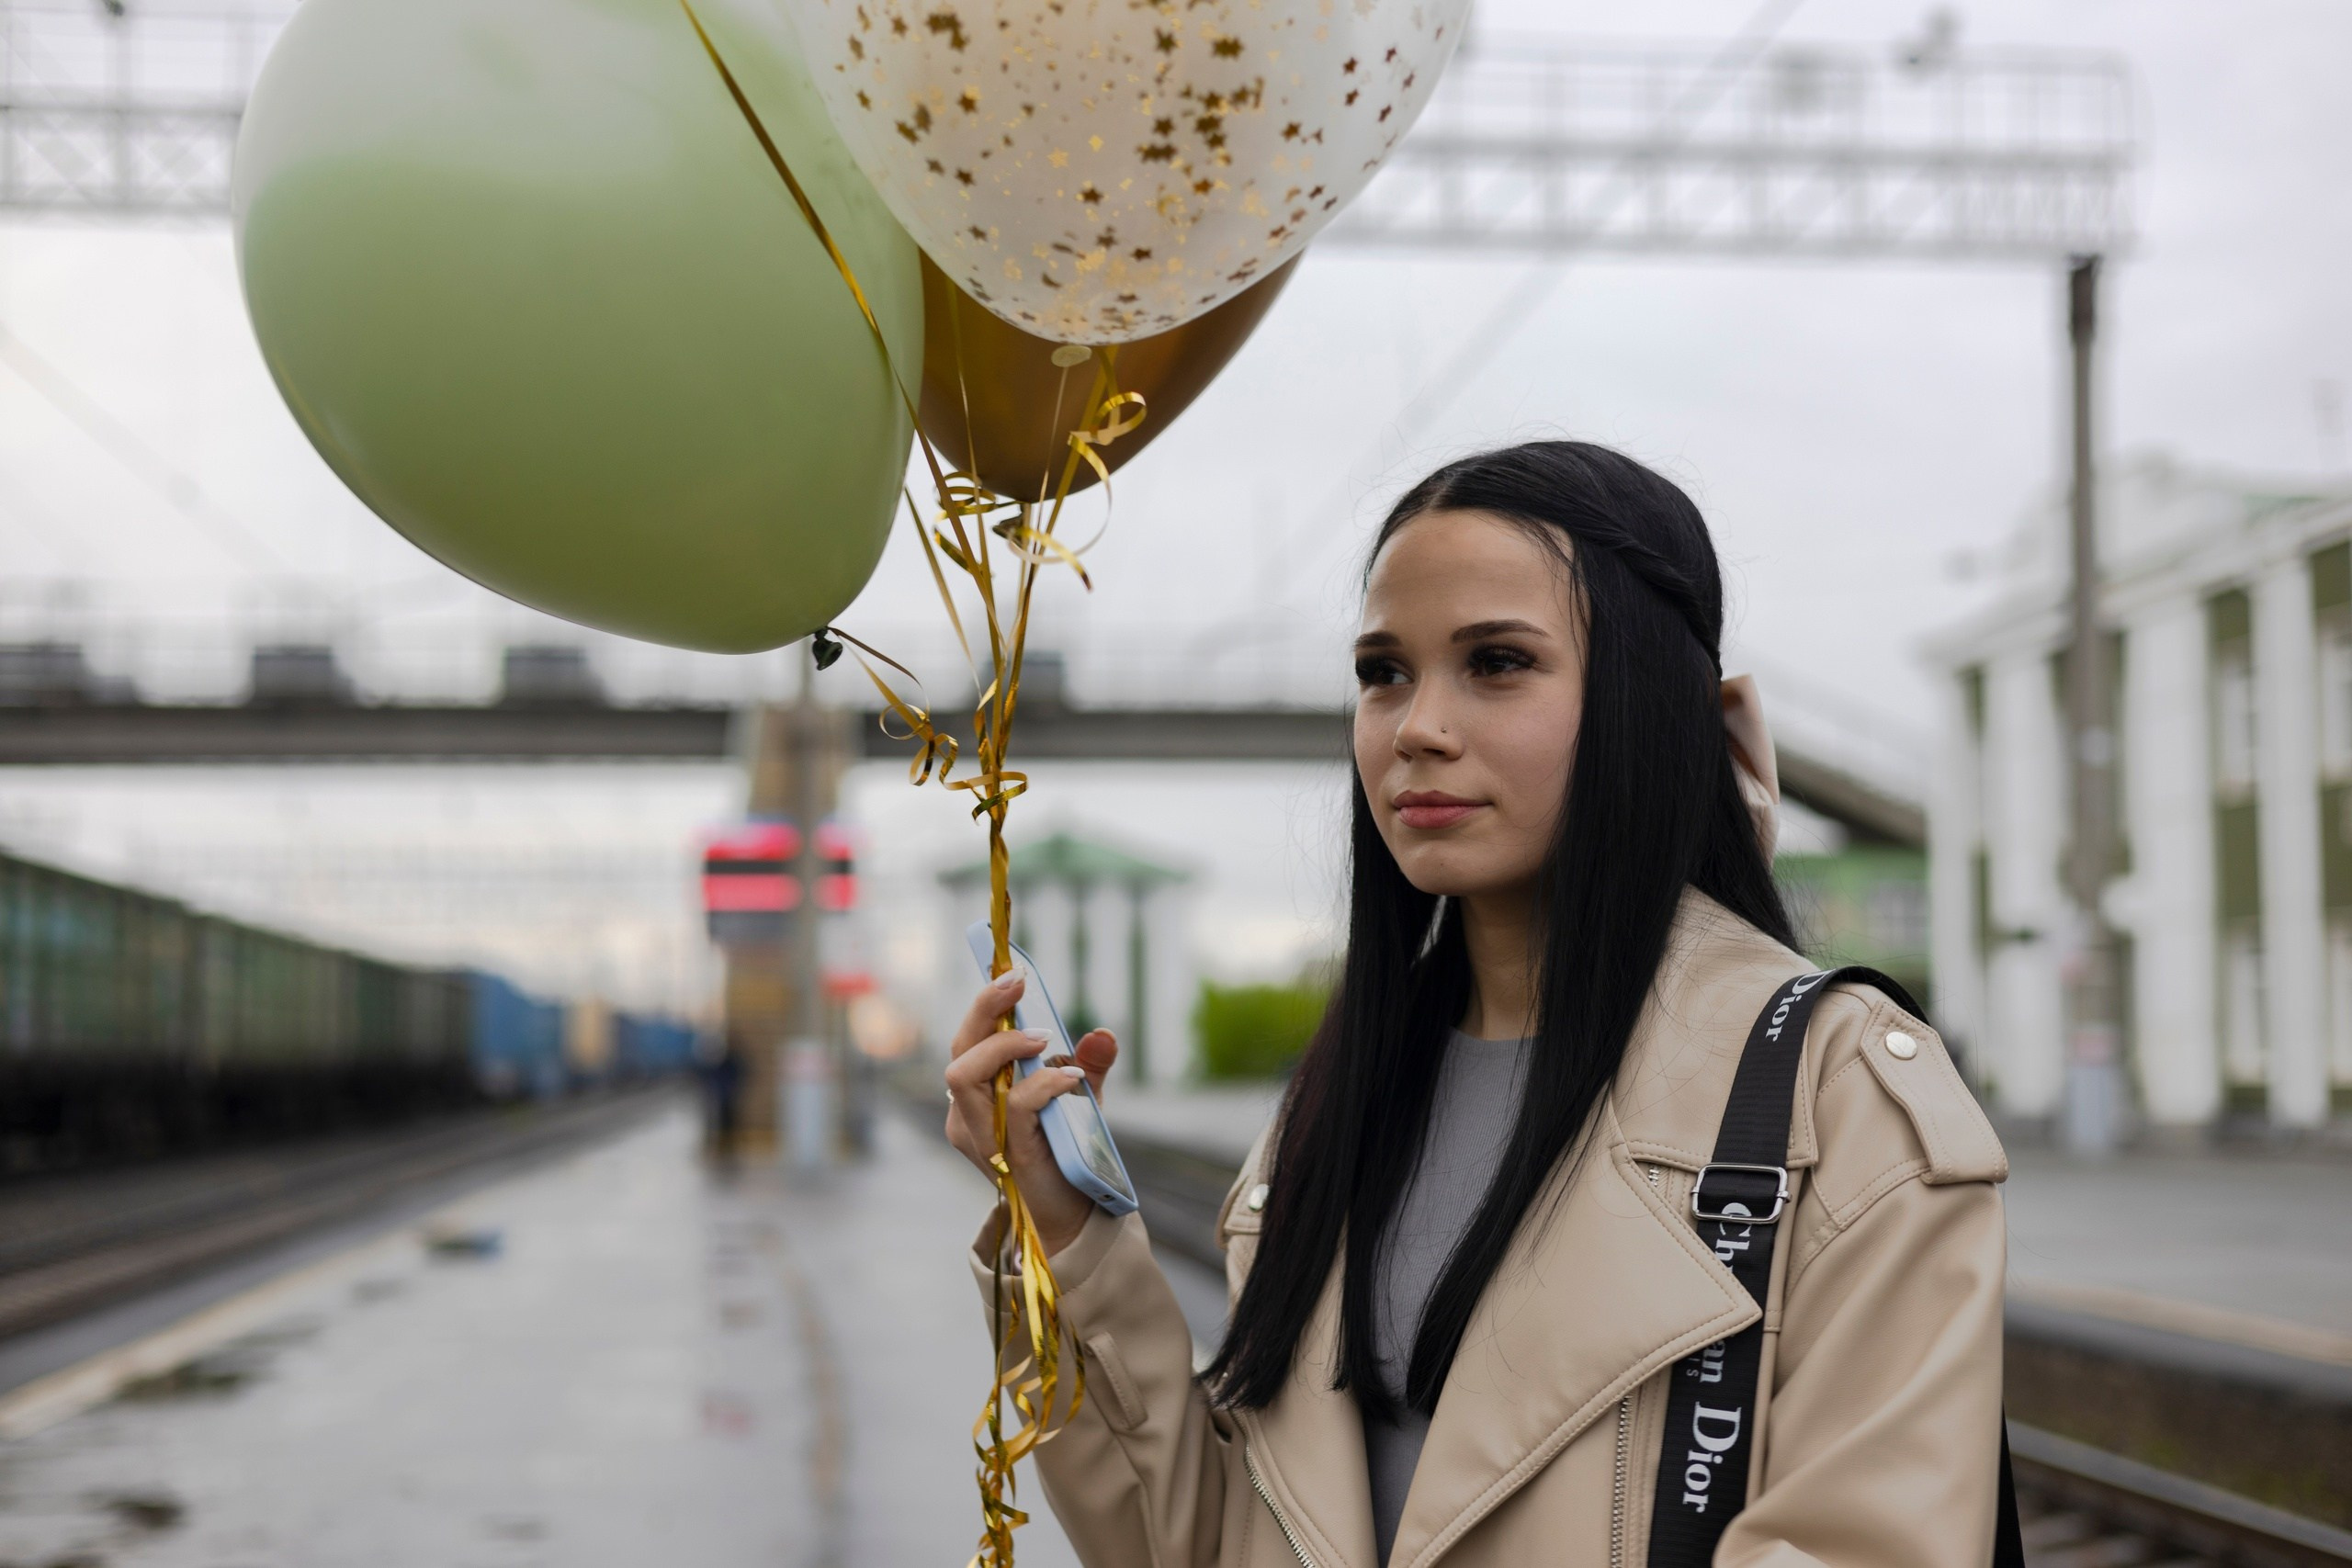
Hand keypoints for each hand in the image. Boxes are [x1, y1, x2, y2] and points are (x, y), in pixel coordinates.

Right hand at [944, 968, 1118, 1256]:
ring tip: (1044, 1038)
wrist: (1078, 1213)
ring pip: (964, 1076)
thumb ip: (1089, 1065)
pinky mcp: (1008, 1154)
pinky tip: (1072, 1079)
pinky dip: (1042, 1084)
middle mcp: (968, 1115)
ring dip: (1004, 1046)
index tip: (1010, 971)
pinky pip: (1013, 1108)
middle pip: (958, 1050)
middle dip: (984, 1009)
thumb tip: (1103, 1032)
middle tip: (1019, 983)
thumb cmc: (1069, 1154)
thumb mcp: (1082, 1099)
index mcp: (979, 1097)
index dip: (982, 1004)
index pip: (967, 1042)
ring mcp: (981, 1137)